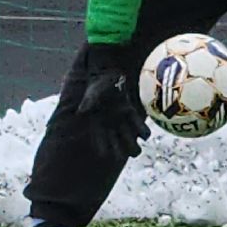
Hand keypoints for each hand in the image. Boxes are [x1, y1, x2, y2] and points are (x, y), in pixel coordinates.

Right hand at [76, 44, 149, 158]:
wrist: (110, 73)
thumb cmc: (99, 83)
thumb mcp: (92, 92)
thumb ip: (88, 102)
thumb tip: (81, 112)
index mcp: (98, 124)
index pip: (100, 142)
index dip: (103, 149)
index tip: (106, 154)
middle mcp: (110, 126)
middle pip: (117, 147)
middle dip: (121, 151)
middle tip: (126, 151)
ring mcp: (121, 121)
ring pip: (129, 141)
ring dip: (133, 145)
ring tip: (136, 146)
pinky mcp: (131, 114)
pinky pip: (139, 128)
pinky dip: (142, 132)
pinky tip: (144, 134)